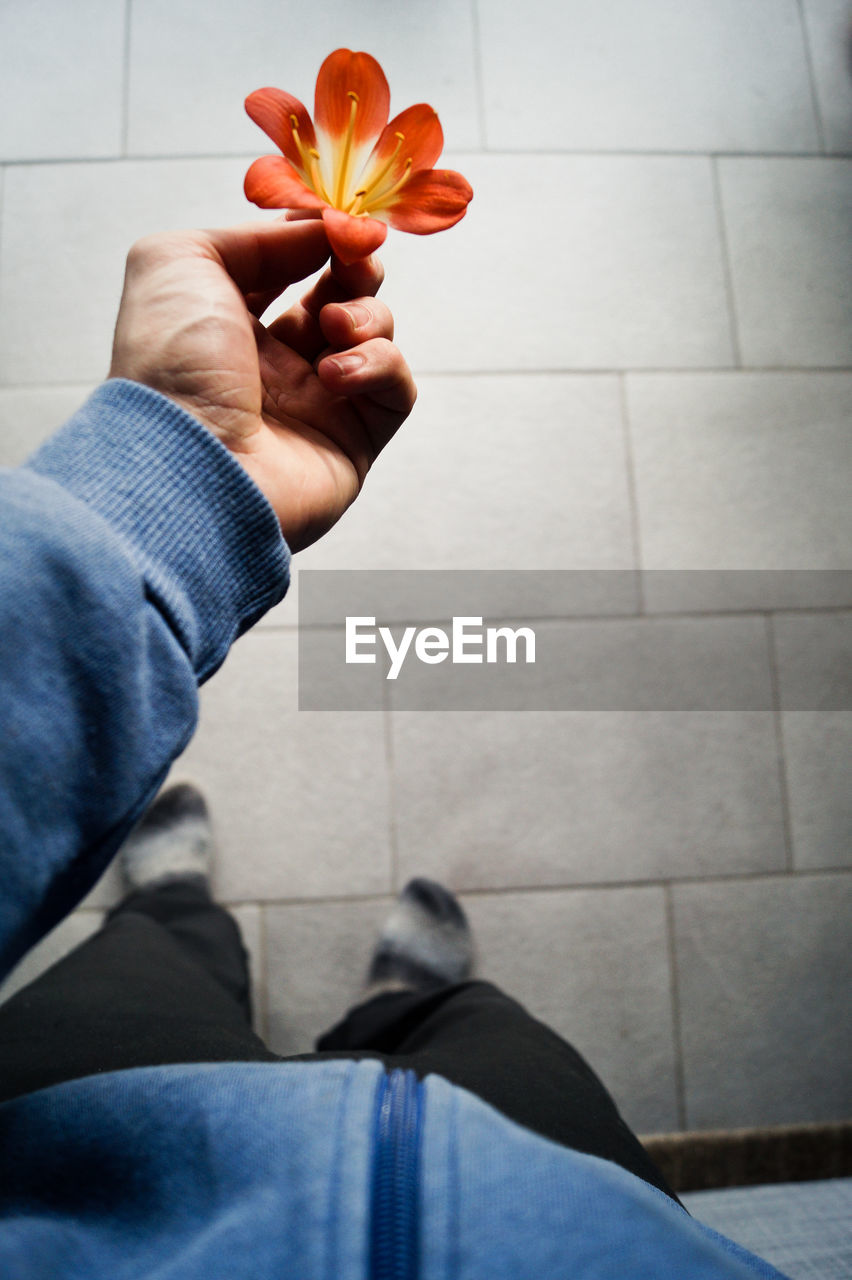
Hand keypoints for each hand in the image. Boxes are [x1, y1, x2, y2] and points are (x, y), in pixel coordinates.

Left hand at [109, 219, 415, 550]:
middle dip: (356, 267)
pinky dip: (379, 366)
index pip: (290, 266)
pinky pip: (396, 390)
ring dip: (367, 316)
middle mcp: (274, 364)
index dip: (317, 236)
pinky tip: (335, 376)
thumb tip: (320, 232)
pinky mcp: (354, 443)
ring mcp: (317, 405)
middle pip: (343, 294)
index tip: (334, 219)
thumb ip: (252, 234)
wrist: (189, 464)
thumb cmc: (169, 368)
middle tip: (351, 260)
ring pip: (376, 337)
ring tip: (332, 327)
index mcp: (228, 322)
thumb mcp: (179, 261)